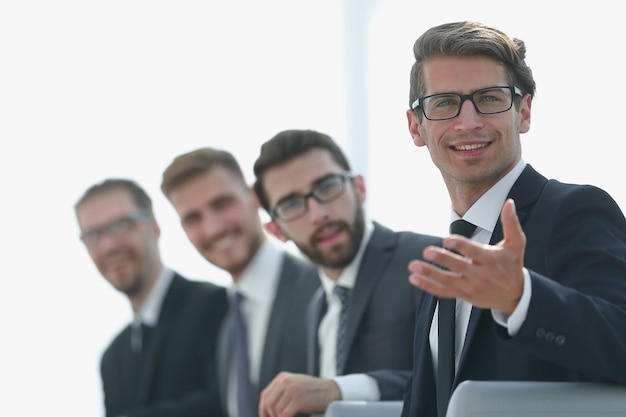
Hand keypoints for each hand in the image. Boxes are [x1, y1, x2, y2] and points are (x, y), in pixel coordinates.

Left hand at [259, 372, 341, 416]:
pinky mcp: (298, 399)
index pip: (265, 395)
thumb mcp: (294, 386)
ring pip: (276, 410)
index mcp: (282, 377)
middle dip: (269, 415)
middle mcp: (285, 381)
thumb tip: (268, 408)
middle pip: (268, 403)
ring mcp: (292, 390)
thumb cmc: (312, 391)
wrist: (331, 391)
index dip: (263, 409)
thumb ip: (281, 392)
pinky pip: (284, 414)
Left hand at [408, 199, 525, 314]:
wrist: (514, 296)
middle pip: (458, 266)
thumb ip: (511, 223)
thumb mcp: (516, 244)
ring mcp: (470, 286)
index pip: (474, 252)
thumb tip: (509, 203)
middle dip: (442, 259)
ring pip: (447, 281)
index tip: (447, 240)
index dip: (460, 246)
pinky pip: (443, 291)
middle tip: (427, 251)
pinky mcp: (463, 295)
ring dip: (429, 273)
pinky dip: (428, 286)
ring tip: (414, 266)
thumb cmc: (512, 266)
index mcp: (491, 259)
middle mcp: (480, 274)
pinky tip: (415, 279)